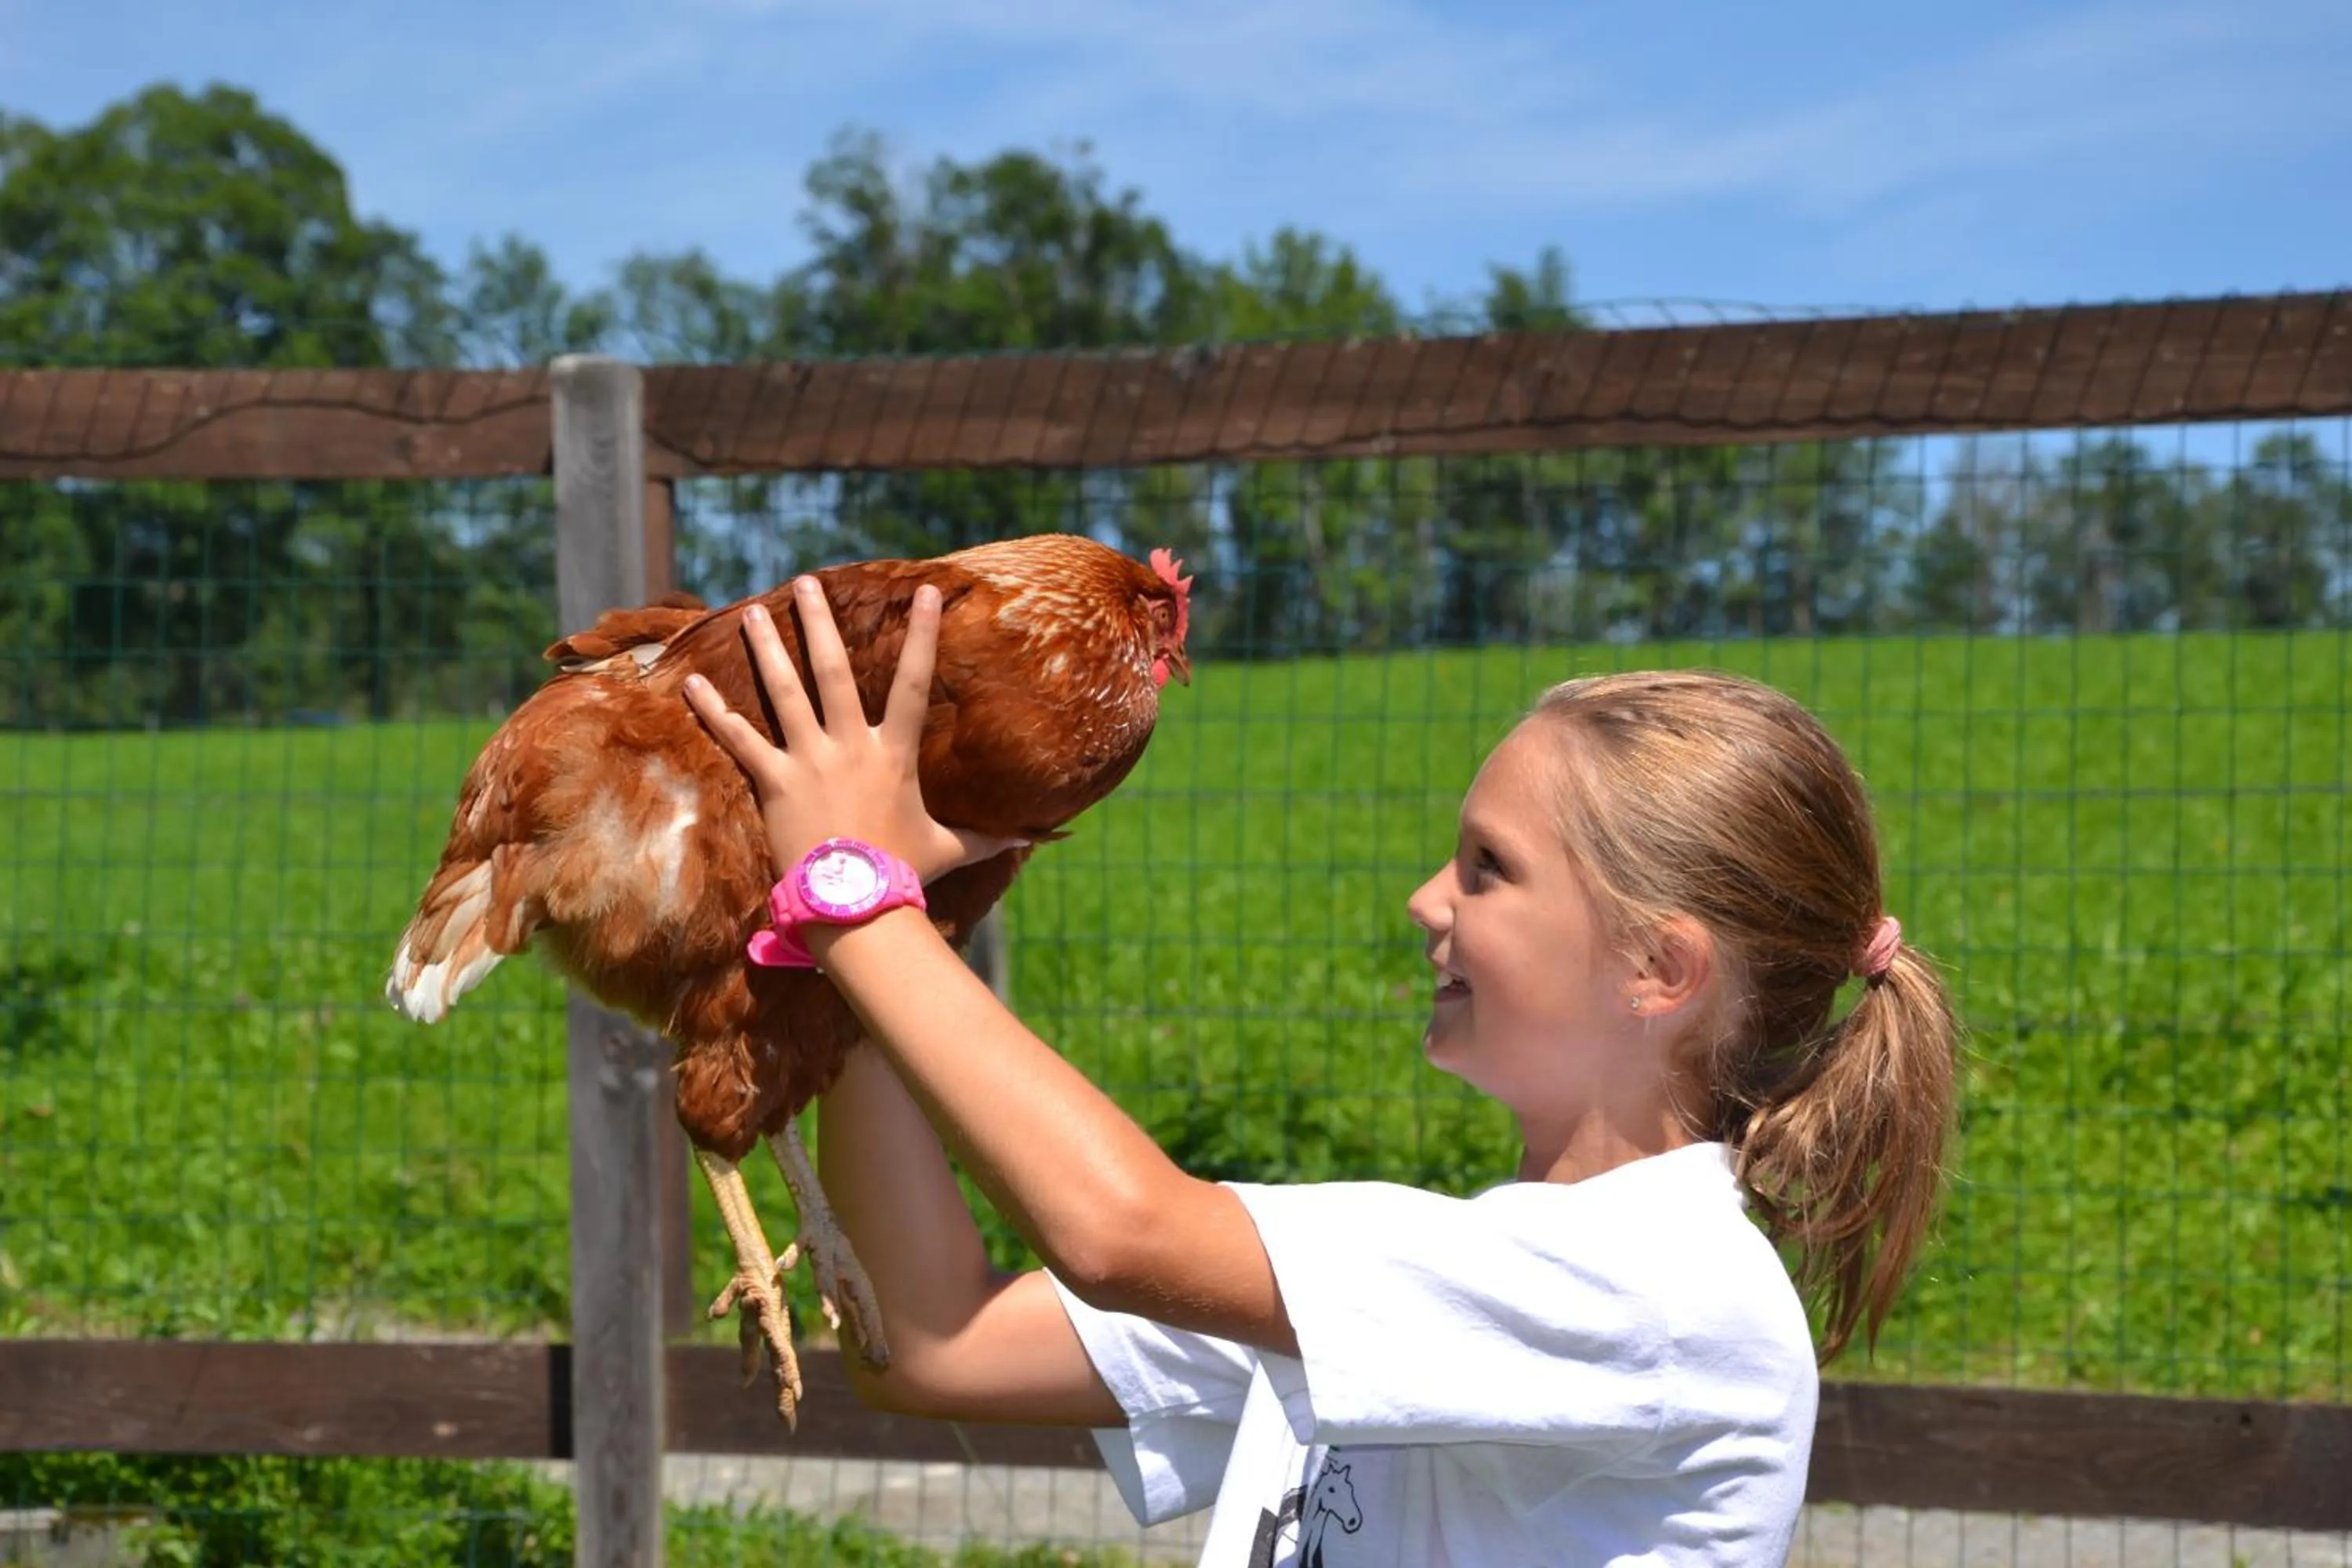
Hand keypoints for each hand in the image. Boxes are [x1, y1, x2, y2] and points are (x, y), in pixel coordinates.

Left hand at [682, 576, 1023, 884]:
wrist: (856, 905)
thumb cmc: (905, 875)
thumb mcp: (951, 849)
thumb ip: (989, 838)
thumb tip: (1036, 839)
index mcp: (894, 754)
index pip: (914, 683)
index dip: (922, 635)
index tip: (926, 591)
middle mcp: (850, 746)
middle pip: (834, 670)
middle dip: (819, 623)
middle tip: (807, 583)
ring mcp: (810, 761)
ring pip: (785, 692)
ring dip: (767, 649)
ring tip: (750, 611)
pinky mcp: (775, 783)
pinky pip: (738, 740)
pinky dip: (713, 711)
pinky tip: (691, 683)